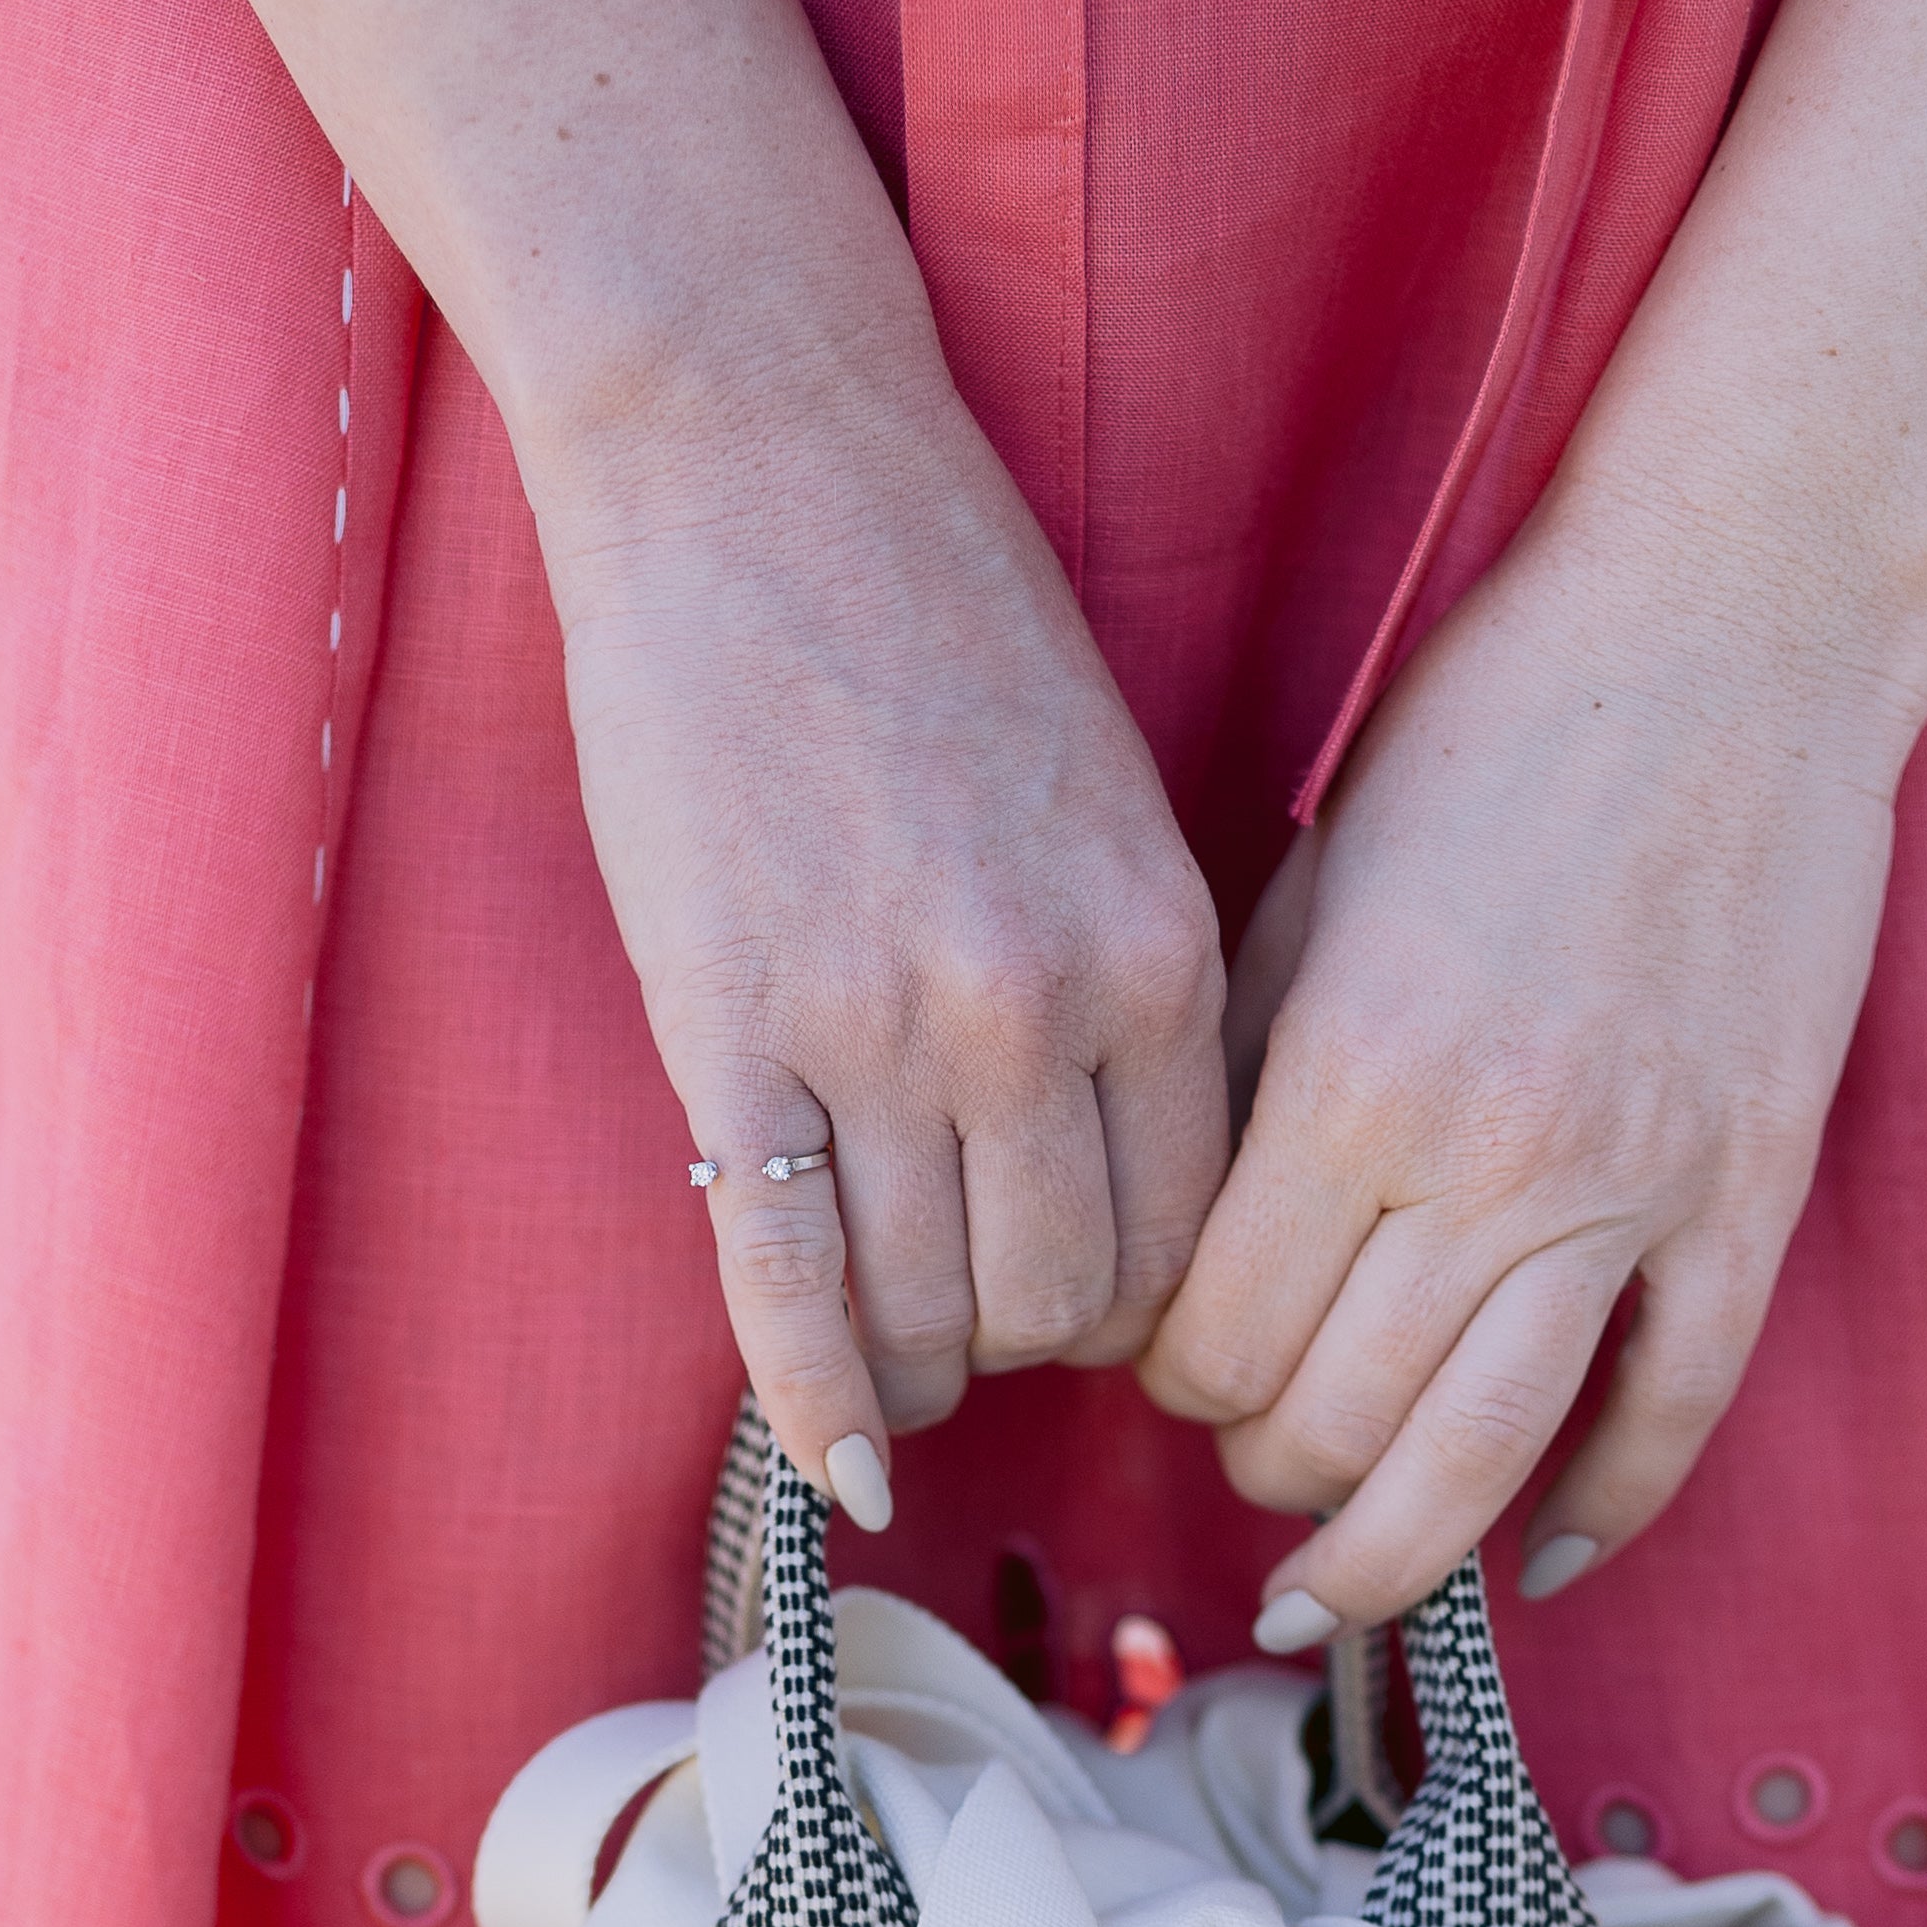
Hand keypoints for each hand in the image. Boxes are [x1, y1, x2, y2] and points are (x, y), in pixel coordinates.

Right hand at [542, 343, 1226, 1520]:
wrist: (760, 455)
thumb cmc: (938, 612)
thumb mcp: (1107, 804)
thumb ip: (1131, 986)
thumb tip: (1126, 1179)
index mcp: (1161, 947)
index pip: (1193, 1235)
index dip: (1147, 1308)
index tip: (1096, 1310)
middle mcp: (1043, 1007)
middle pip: (1070, 1303)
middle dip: (1030, 1345)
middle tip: (984, 1333)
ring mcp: (884, 1028)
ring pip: (934, 1315)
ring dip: (918, 1366)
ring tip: (892, 1359)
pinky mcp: (734, 1031)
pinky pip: (789, 1284)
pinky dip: (814, 1402)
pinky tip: (839, 1471)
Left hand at [1140, 468, 1926, 1634]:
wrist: (1732, 629)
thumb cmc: (1495, 733)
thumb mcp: (1307, 890)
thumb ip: (1244, 1082)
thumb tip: (1179, 1256)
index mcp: (1348, 1076)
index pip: (1211, 1335)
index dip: (1166, 1381)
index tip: (1165, 1362)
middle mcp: (1485, 1157)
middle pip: (1329, 1421)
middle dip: (1261, 1466)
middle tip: (1249, 1446)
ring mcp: (1634, 1185)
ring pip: (1484, 1461)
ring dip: (1390, 1551)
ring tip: (1338, 1579)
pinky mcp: (1748, 1190)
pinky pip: (1673, 1409)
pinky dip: (1602, 1512)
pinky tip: (1538, 1561)